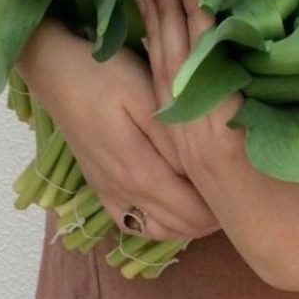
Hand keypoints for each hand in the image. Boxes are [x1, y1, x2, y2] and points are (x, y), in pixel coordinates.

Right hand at [18, 18, 221, 240]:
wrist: (55, 69)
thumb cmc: (105, 74)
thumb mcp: (145, 94)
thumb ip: (172, 136)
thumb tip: (199, 167)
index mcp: (138, 171)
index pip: (190, 211)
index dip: (219, 209)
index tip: (242, 193)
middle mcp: (122, 191)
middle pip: (175, 225)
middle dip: (208, 219)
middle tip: (233, 196)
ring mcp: (106, 190)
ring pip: (153, 229)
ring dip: (185, 224)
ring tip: (209, 202)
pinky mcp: (98, 183)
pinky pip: (130, 220)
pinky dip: (157, 222)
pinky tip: (171, 205)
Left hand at [139, 0, 298, 289]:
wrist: (294, 256)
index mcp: (229, 138)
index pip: (206, 67)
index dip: (201, 22)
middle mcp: (198, 142)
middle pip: (177, 67)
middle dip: (173, 16)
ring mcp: (188, 150)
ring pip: (163, 82)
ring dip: (159, 35)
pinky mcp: (187, 154)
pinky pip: (164, 100)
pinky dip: (157, 64)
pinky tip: (154, 35)